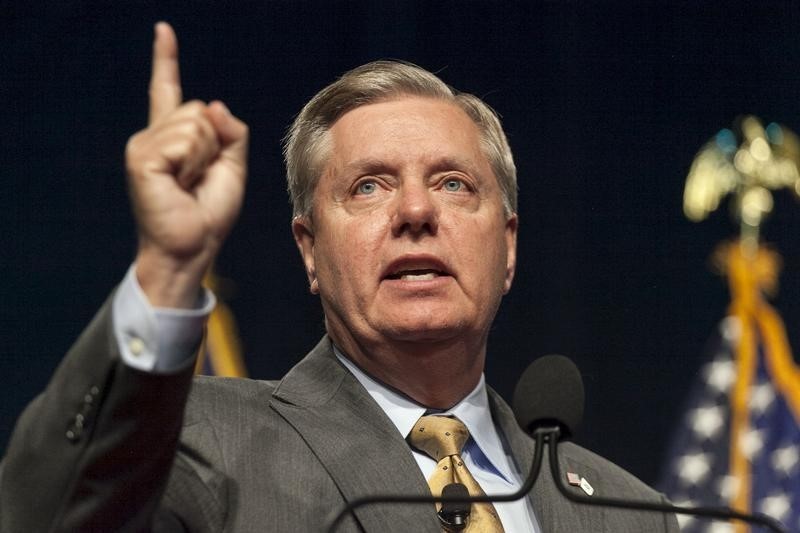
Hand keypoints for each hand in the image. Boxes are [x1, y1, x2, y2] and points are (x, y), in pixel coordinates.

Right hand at [125, 22, 248, 306]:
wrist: (192, 247)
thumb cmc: (209, 213)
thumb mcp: (232, 168)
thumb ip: (231, 132)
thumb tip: (213, 104)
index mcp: (172, 137)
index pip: (169, 90)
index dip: (167, 60)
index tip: (163, 31)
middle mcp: (153, 136)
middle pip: (202, 109)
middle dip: (215, 144)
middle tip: (198, 179)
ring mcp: (144, 145)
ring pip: (198, 124)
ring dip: (206, 157)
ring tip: (189, 184)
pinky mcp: (143, 157)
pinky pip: (188, 140)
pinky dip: (195, 163)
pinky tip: (180, 183)